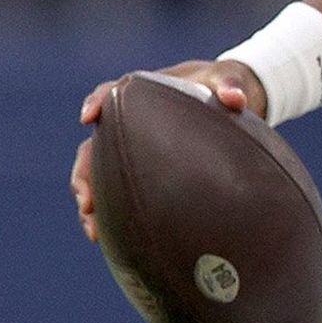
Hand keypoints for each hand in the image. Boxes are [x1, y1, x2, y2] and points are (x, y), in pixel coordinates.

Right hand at [71, 59, 265, 242]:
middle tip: (87, 203)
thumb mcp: (229, 82)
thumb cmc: (223, 87)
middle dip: (85, 175)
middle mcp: (129, 121)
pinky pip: (118, 191)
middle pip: (95, 146)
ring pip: (98, 174)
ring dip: (91, 201)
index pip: (110, 94)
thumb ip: (231, 86)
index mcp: (143, 93)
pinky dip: (111, 214)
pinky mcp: (141, 169)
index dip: (96, 103)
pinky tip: (112, 240)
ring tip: (94, 232)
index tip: (88, 118)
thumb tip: (235, 99)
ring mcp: (132, 147)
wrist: (228, 102)